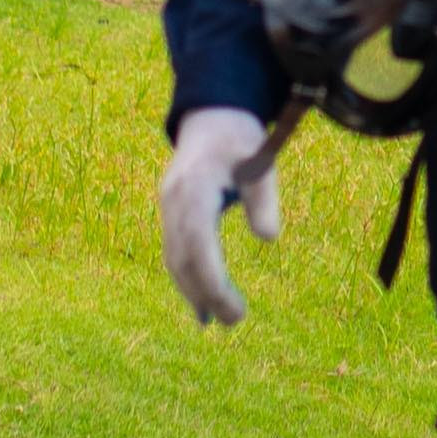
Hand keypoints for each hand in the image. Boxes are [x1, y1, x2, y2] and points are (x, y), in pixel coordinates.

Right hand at [157, 105, 281, 329]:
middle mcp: (173, 201)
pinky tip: (203, 304)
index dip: (212, 281)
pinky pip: (175, 252)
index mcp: (193, 189)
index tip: (235, 308)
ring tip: (218, 321)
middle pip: (182, 258)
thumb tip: (268, 238)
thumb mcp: (259, 162)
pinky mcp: (171, 213)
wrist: (211, 116)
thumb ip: (263, 198)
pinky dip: (187, 279)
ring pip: (174, 259)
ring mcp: (168, 208)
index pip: (198, 245)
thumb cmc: (239, 139)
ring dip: (193, 292)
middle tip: (235, 321)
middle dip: (205, 293)